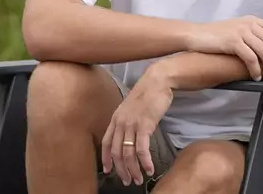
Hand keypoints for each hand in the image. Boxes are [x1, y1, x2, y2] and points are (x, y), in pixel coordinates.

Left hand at [101, 68, 172, 186]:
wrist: (157, 81)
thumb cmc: (147, 94)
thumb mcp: (131, 108)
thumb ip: (127, 121)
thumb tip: (129, 135)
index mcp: (116, 118)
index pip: (106, 143)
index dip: (106, 159)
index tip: (108, 171)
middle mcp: (120, 122)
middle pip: (117, 152)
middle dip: (121, 170)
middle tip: (127, 181)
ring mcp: (132, 124)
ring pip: (128, 154)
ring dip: (133, 169)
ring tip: (138, 179)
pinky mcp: (145, 125)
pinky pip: (142, 149)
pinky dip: (145, 162)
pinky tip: (149, 169)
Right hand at [186, 15, 262, 80]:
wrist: (196, 35)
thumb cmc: (215, 35)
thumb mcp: (236, 29)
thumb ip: (251, 34)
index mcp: (252, 20)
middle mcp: (249, 24)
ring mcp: (241, 32)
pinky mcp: (233, 42)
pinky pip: (250, 58)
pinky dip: (256, 69)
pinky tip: (257, 77)